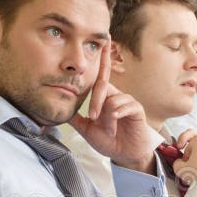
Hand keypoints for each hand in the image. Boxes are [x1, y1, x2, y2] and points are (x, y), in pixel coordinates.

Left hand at [70, 43, 154, 173]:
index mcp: (105, 97)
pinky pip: (125, 105)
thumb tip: (60, 106)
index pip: (101, 75)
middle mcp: (116, 95)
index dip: (103, 58)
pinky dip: (117, 115)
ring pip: (112, 99)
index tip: (104, 40)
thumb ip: (75, 118)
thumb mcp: (86, 129)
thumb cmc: (108, 141)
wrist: (124, 156)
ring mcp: (127, 101)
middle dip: (96, 101)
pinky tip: (116, 125)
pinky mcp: (137, 109)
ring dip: (107, 118)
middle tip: (93, 118)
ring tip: (109, 130)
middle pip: (103, 86)